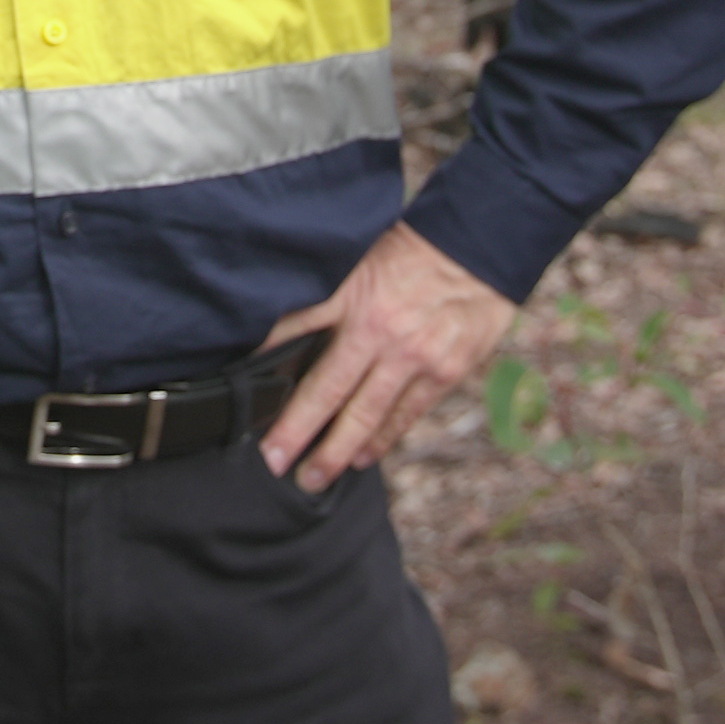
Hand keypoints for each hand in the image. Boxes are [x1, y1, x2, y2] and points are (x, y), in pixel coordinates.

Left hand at [252, 220, 517, 490]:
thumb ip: (323, 300)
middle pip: (329, 392)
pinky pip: (405, 416)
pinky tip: (362, 457)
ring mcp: (415, 356)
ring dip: (339, 451)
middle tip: (274, 462)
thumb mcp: (355, 261)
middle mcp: (381, 331)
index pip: (297, 338)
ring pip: (368, 416)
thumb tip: (280, 337)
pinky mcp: (444, 372)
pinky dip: (382, 439)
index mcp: (353, 298)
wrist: (476, 247)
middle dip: (298, 432)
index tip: (248, 403)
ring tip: (315, 476)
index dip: (268, 370)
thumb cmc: (410, 252)